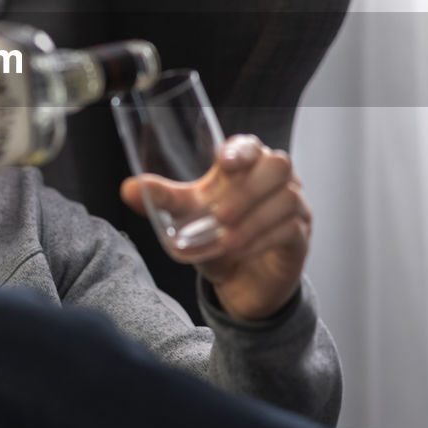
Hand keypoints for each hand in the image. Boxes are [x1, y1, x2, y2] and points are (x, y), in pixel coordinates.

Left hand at [120, 135, 310, 321]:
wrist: (240, 282)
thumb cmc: (217, 237)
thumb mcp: (187, 218)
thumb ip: (162, 201)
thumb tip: (128, 188)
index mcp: (247, 166)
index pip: (252, 145)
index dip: (242, 150)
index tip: (225, 163)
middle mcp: (275, 181)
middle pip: (278, 166)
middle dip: (248, 190)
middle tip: (221, 215)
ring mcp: (294, 206)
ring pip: (287, 198)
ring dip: (253, 221)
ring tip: (226, 240)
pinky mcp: (299, 236)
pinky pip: (290, 229)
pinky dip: (261, 240)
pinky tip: (240, 251)